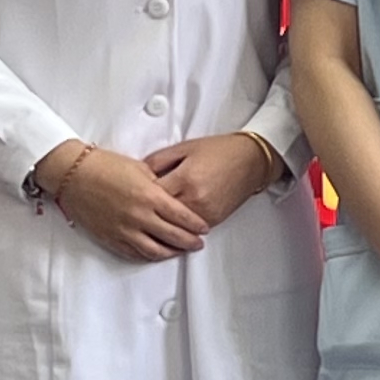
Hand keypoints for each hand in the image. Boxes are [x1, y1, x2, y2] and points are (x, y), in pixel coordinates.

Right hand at [36, 142, 210, 262]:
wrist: (74, 175)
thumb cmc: (105, 166)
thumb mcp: (141, 168)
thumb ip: (159, 184)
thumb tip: (173, 195)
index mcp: (150, 196)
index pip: (182, 216)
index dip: (196, 225)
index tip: (204, 228)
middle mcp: (139, 216)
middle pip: (173, 236)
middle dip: (190, 242)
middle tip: (198, 243)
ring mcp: (124, 230)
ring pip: (155, 251)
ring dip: (172, 253)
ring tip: (181, 251)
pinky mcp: (111, 238)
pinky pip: (135, 253)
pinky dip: (149, 255)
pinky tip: (157, 253)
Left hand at [143, 132, 283, 232]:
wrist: (251, 160)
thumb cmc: (219, 151)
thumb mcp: (185, 148)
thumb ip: (159, 160)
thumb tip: (140, 173)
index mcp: (184, 178)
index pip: (152, 196)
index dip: (138, 197)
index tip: (129, 197)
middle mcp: (194, 199)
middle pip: (161, 216)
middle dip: (146, 216)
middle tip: (132, 216)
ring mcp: (205, 213)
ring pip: (175, 229)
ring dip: (160, 228)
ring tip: (144, 228)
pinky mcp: (214, 220)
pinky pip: (190, 231)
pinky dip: (178, 231)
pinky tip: (167, 231)